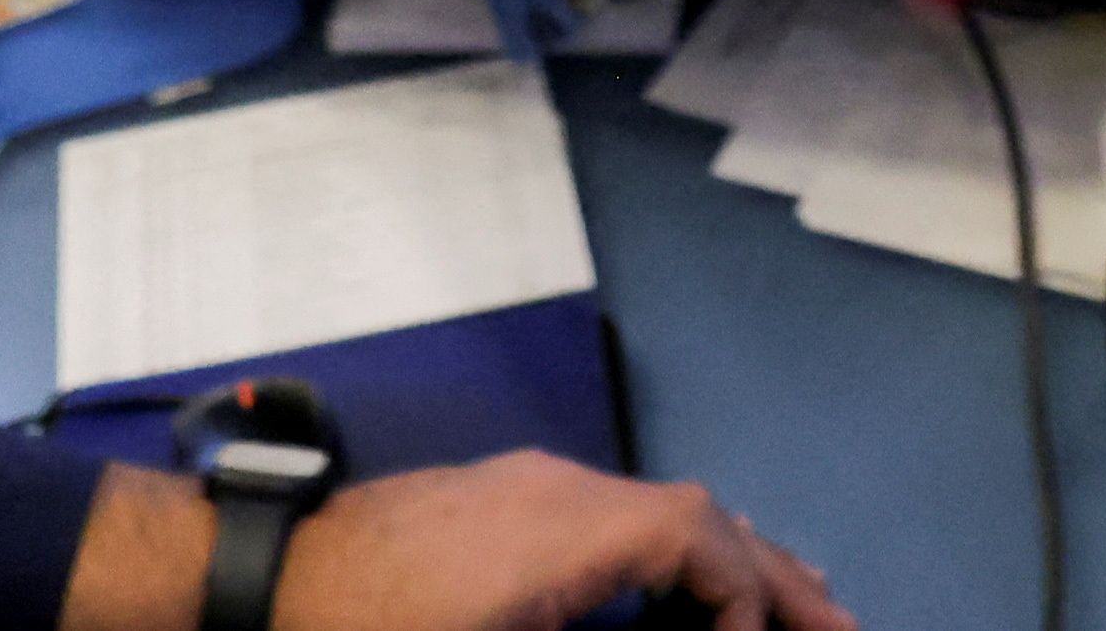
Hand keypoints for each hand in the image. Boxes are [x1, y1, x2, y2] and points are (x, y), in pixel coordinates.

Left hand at [273, 454, 849, 630]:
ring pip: (662, 512)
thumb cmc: (368, 626)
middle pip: (697, 515)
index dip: (745, 596)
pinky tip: (692, 594)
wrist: (261, 579)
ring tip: (795, 611)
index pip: (698, 535)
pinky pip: (619, 518)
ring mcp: (530, 489)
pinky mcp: (504, 505)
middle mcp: (558, 489)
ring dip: (730, 564)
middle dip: (774, 576)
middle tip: (844, 628)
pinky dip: (674, 555)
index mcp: (563, 525)